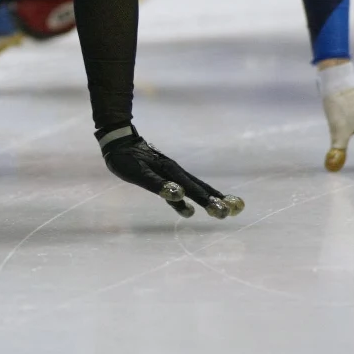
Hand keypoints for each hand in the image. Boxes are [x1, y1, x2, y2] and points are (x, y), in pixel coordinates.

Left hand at [97, 126, 243, 218]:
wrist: (118, 141)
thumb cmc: (125, 159)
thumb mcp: (138, 173)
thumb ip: (158, 184)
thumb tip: (179, 195)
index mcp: (172, 173)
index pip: (195, 189)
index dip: (209, 200)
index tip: (225, 211)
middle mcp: (175, 172)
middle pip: (199, 188)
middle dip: (216, 200)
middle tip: (234, 211)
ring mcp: (171, 172)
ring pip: (194, 186)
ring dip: (208, 198)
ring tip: (223, 209)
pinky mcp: (165, 174)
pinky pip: (182, 187)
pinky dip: (190, 197)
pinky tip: (188, 209)